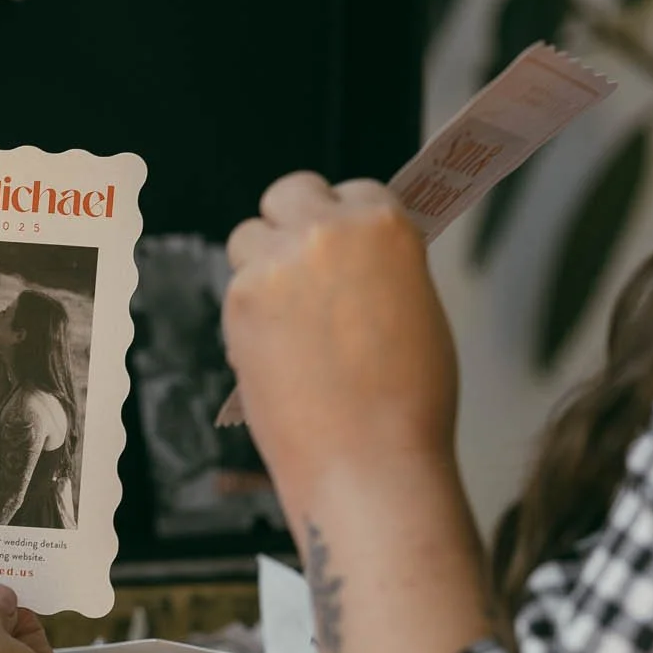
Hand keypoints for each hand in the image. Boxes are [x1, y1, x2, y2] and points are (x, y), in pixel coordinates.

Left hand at [223, 173, 459, 524]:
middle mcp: (327, 232)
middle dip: (292, 222)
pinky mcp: (239, 302)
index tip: (341, 245)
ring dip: (261, 265)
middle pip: (290, 193)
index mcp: (385, 225)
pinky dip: (248, 313)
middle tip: (301, 266)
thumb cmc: (407, 402)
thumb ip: (381, 269)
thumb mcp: (417, 309)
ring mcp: (277, 264)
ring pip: (249, 238)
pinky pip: (235, 288)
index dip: (344, 219)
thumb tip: (352, 265)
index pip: (353, 190)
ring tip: (288, 318)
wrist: (368, 463)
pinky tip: (276, 352)